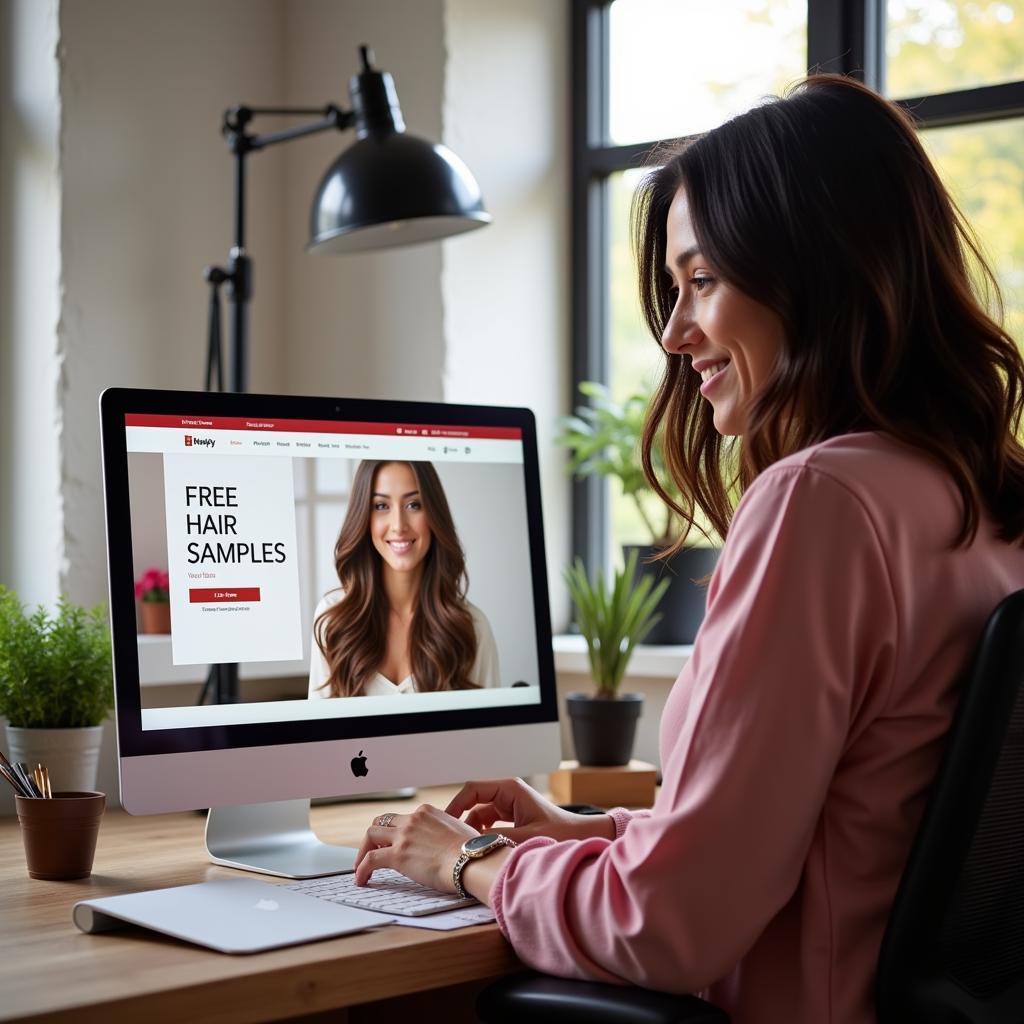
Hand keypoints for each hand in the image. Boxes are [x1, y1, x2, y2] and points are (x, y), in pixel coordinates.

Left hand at [353, 803, 477, 890]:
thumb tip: (449, 843)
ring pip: (371, 834)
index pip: (403, 818)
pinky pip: (370, 859)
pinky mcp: (397, 855)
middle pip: (383, 821)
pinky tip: (361, 879)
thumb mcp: (460, 831)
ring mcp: (404, 835)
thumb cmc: (473, 851)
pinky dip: (361, 869)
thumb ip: (447, 832)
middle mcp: (413, 819)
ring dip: (363, 849)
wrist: (471, 860)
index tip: (395, 842)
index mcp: (427, 812)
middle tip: (374, 850)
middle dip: (375, 836)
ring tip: (361, 865)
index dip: (396, 831)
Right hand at [446, 777, 614, 842]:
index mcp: (509, 789)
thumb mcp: (525, 837)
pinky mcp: (510, 817)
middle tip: (448, 840)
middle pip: (472, 802)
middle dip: (460, 820)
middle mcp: (506, 793)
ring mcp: (508, 804)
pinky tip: (479, 851)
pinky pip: (487, 823)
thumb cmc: (561, 832)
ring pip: (478, 815)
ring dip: (472, 831)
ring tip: (463, 849)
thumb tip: (471, 844)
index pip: (471, 789)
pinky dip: (481, 835)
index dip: (455, 805)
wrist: (581, 837)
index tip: (444, 823)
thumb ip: (497, 839)